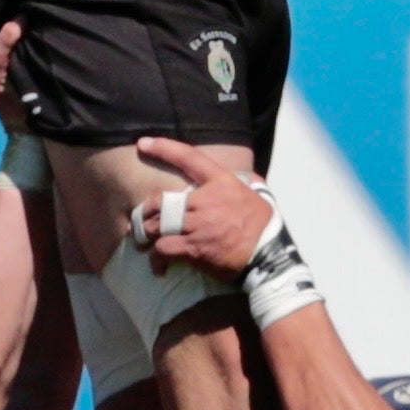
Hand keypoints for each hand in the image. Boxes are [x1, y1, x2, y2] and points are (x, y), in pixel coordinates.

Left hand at [127, 136, 273, 274]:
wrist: (268, 253)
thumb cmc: (263, 224)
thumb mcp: (255, 192)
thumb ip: (245, 180)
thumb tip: (246, 176)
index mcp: (220, 182)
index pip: (188, 158)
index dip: (164, 149)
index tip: (144, 143)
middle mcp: (204, 200)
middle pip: (161, 201)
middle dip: (146, 212)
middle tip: (141, 220)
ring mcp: (197, 224)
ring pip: (156, 226)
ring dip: (148, 236)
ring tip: (145, 242)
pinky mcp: (193, 248)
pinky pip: (162, 249)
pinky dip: (157, 258)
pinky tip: (159, 266)